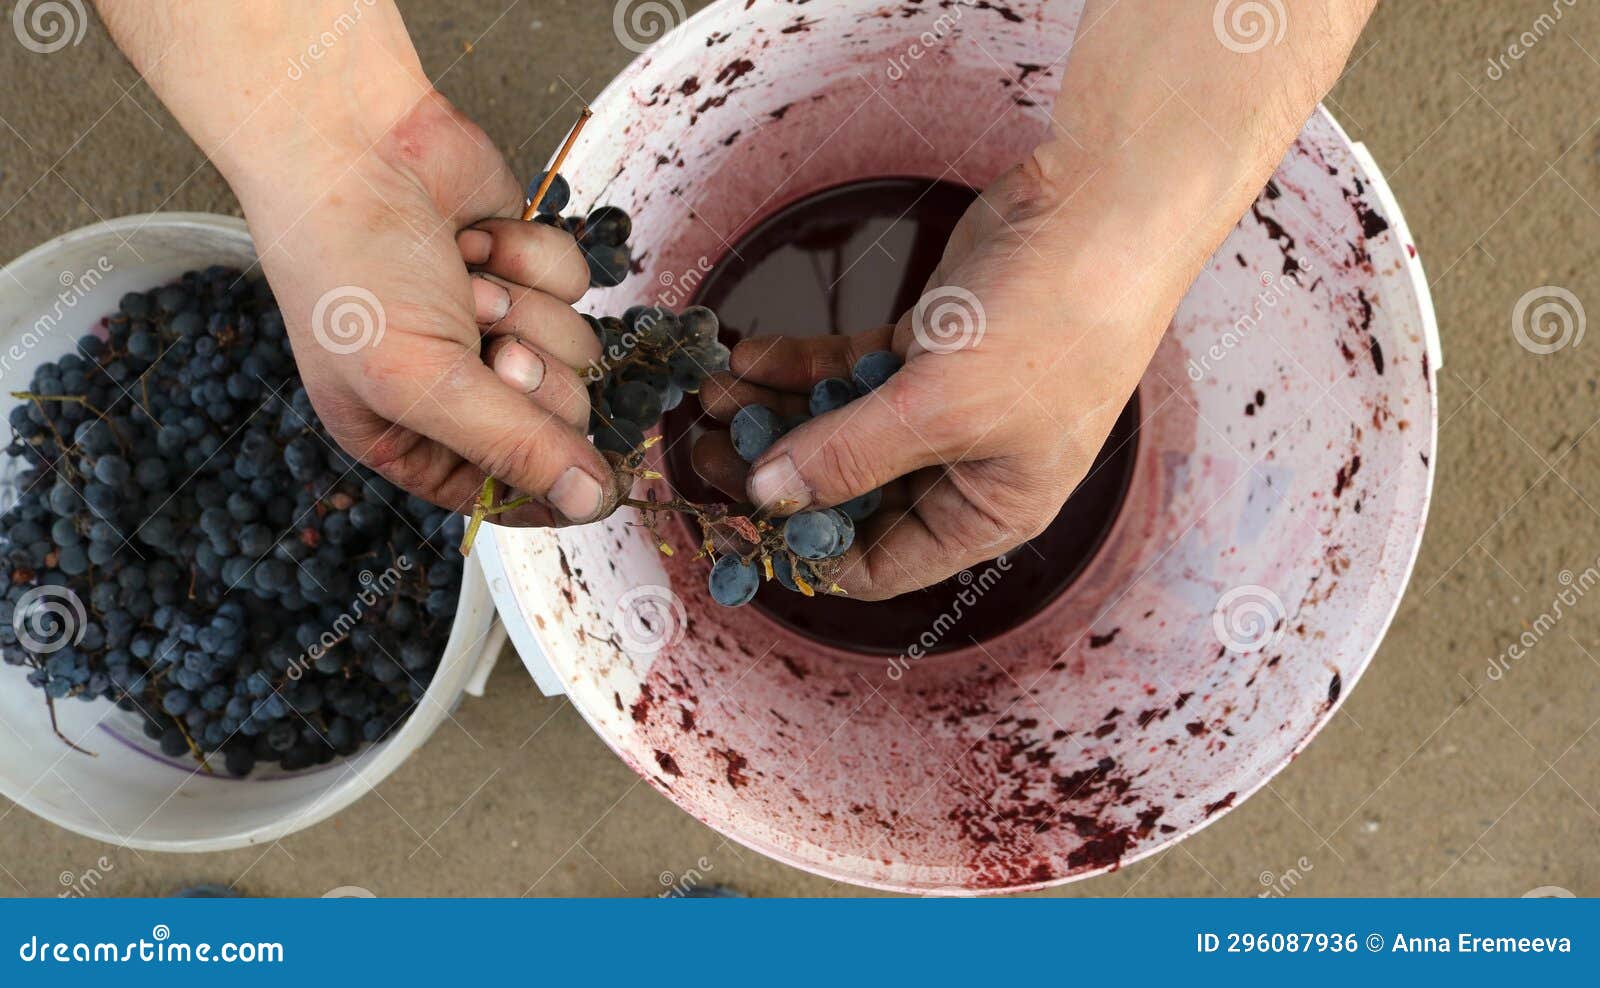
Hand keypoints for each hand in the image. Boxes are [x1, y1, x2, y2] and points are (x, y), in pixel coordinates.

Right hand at [95, 1, 615, 524]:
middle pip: (562, 422)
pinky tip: (477, 238)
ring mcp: (500, 326)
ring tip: (461, 279)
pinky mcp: (528, 268)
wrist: (350, 143)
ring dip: (525, 307)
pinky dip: (532, 256)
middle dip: (529, 374)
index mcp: (411, 440)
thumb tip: (591, 505)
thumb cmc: (352, 267)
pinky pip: (579, 286)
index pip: (510, 495)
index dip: (552, 485)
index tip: (591, 479)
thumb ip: (512, 446)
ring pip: (579, 351)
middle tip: (483, 337)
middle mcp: (459, 390)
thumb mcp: (420, 379)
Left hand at [692, 153, 1165, 598]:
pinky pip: (845, 370)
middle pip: (850, 491)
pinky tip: (746, 359)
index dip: (807, 551)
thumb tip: (769, 494)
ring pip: (839, 425)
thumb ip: (849, 454)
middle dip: (777, 473)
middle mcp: (964, 466)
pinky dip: (796, 366)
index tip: (737, 530)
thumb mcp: (944, 408)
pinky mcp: (925, 346)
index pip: (882, 562)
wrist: (1101, 210)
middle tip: (706, 454)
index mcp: (988, 510)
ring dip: (774, 413)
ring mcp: (942, 403)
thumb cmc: (1055, 326)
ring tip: (707, 397)